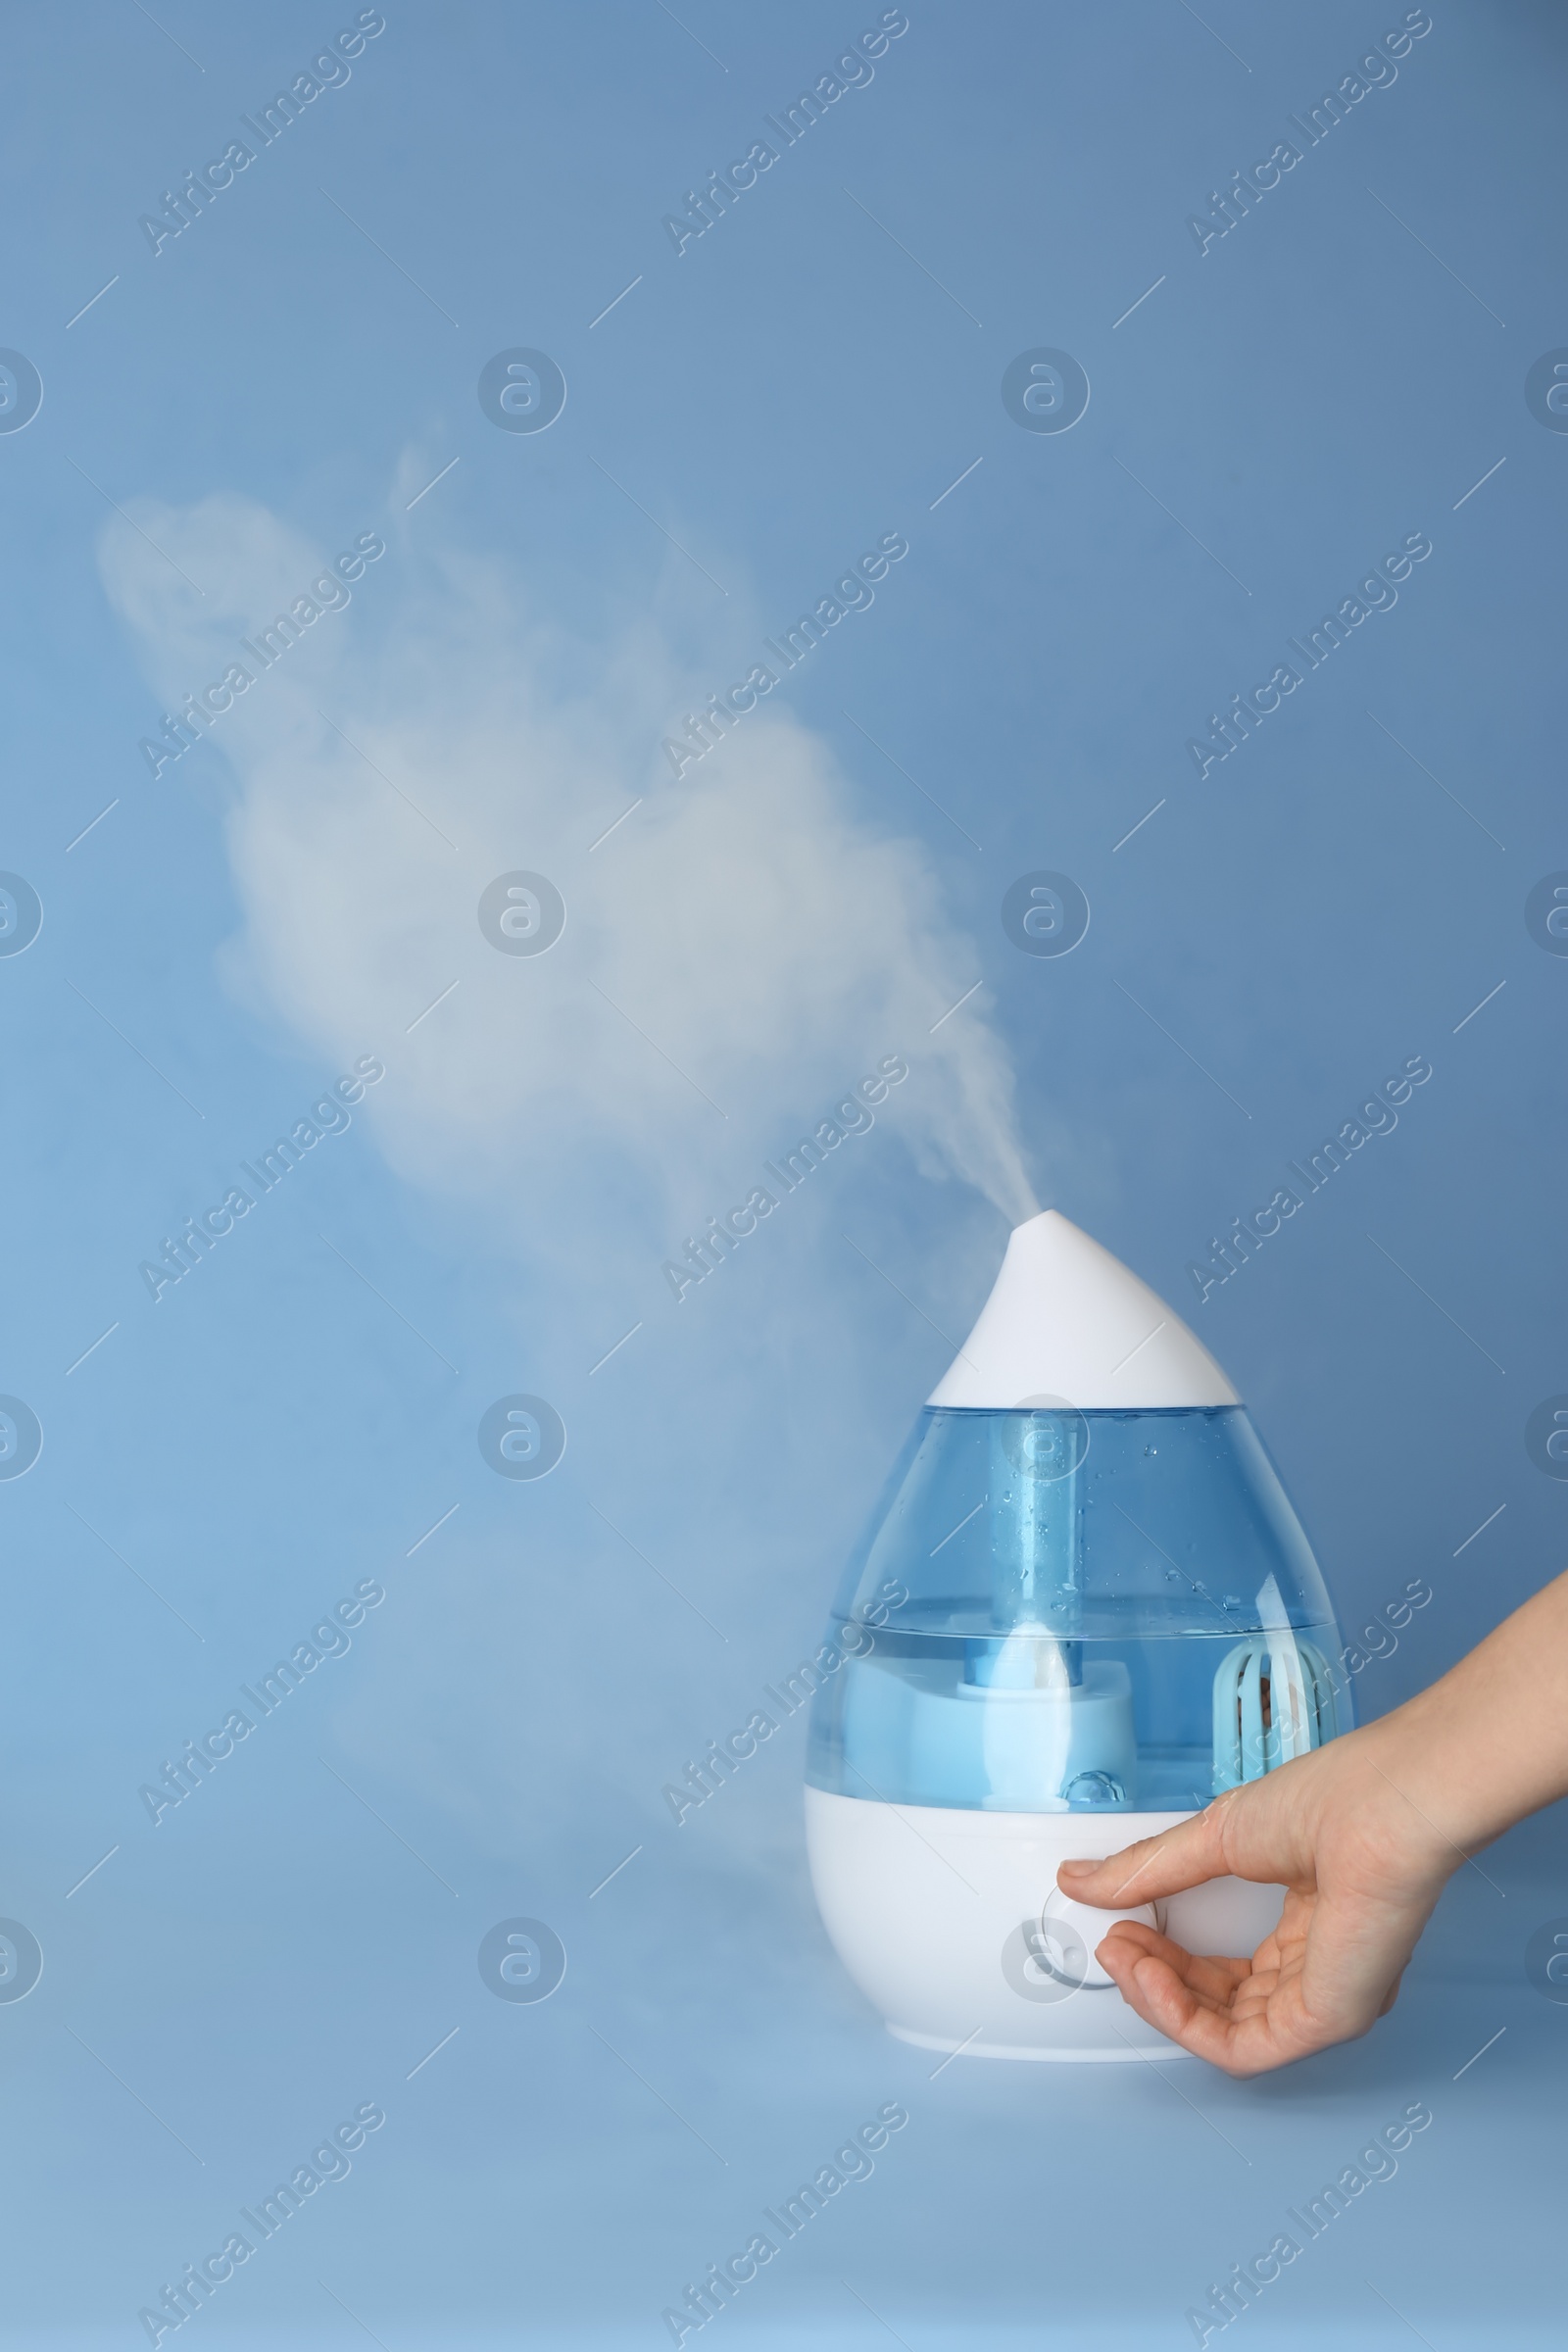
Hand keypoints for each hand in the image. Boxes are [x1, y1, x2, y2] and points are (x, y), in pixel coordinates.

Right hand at [1055, 1721, 1458, 2074]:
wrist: (1382, 1807)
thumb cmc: (1330, 1803)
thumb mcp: (1215, 1836)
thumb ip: (1147, 1870)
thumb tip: (1080, 1880)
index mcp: (1308, 1923)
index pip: (1228, 1966)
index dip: (1165, 1953)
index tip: (1120, 1923)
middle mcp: (1320, 1969)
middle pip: (1219, 2003)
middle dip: (1154, 1978)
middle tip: (1113, 1943)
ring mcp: (1325, 1999)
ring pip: (1224, 2032)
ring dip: (1159, 1999)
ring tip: (1124, 1954)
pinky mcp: (1327, 2022)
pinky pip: (1241, 2049)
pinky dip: (1182, 2022)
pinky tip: (1150, 1980)